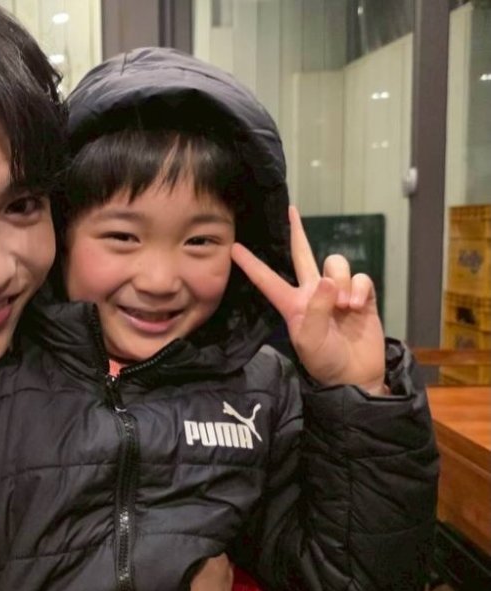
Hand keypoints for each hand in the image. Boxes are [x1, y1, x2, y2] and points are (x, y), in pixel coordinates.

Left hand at [231, 207, 386, 393]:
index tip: (234, 247)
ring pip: (335, 264)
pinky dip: (358, 288)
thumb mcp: (310, 339)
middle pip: (303, 255)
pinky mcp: (361, 296)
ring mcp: (336, 293)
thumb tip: (325, 278)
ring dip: (340, 282)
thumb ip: (316, 308)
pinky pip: (359, 277)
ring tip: (343, 307)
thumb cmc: (325, 361)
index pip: (267, 279)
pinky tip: (356, 306)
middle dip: (297, 233)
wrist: (355, 376)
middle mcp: (311, 292)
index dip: (251, 263)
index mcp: (291, 303)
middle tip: (291, 210)